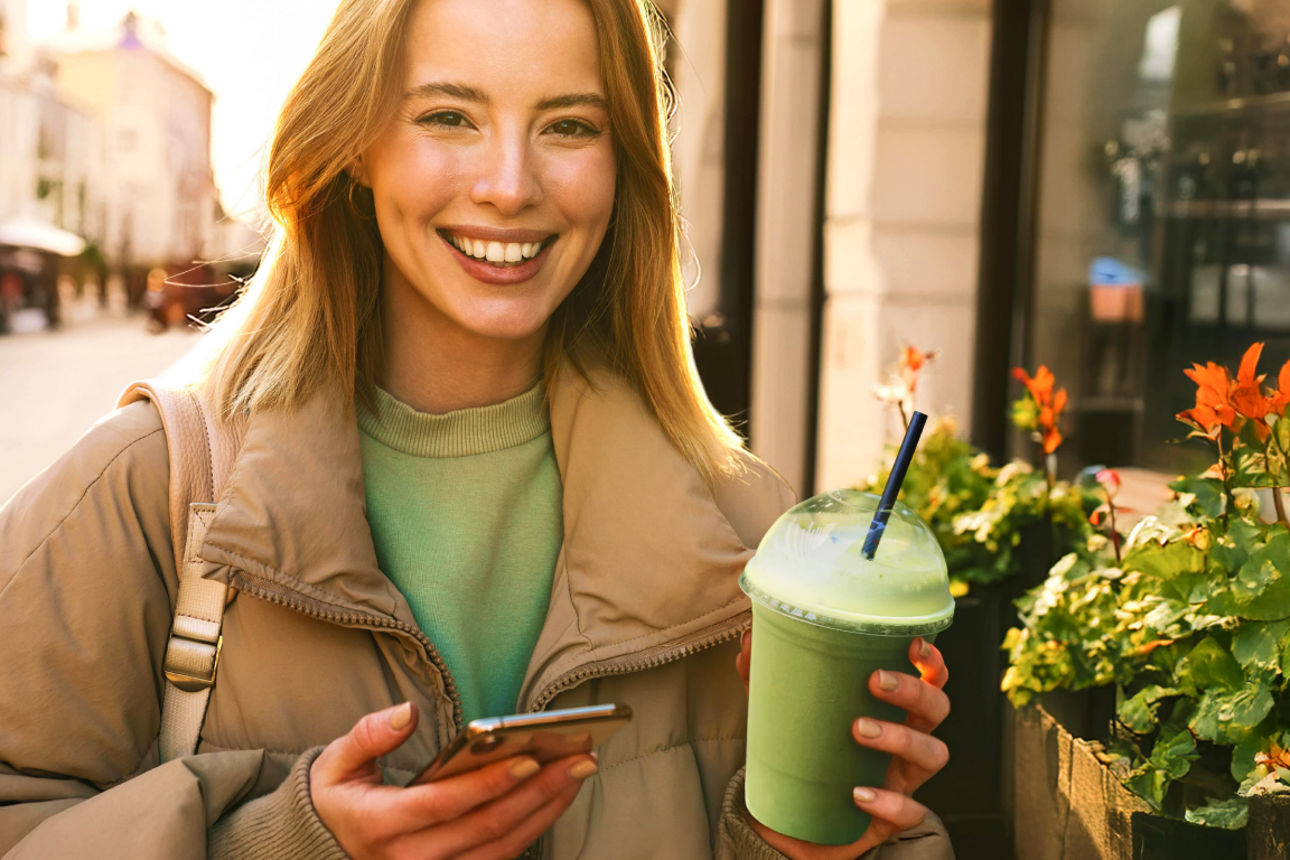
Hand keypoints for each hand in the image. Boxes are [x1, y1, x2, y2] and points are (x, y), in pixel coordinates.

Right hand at [311, 702, 597, 859]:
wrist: (325, 849)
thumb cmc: (339, 798)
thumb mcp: (336, 763)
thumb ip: (369, 735)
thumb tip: (407, 712)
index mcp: (380, 825)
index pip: (445, 804)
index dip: (489, 784)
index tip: (530, 759)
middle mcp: (410, 859)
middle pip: (486, 827)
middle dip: (537, 792)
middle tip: (578, 759)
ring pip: (501, 847)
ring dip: (545, 809)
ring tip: (578, 772)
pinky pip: (499, 858)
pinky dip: (534, 828)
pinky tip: (557, 796)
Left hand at [734, 632, 950, 858]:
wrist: (787, 822)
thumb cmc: (798, 756)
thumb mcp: (781, 713)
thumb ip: (765, 676)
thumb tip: (750, 638)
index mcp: (890, 710)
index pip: (928, 678)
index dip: (930, 660)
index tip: (912, 643)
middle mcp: (904, 742)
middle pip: (936, 709)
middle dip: (914, 690)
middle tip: (874, 681)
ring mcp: (901, 780)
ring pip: (932, 755)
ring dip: (902, 737)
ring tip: (858, 730)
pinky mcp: (889, 818)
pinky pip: (909, 812)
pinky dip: (890, 802)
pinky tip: (859, 793)